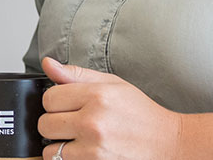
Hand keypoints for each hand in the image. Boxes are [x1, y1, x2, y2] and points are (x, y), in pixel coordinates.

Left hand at [36, 57, 184, 159]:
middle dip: (54, 124)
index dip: (55, 102)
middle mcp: (93, 121)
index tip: (66, 106)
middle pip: (45, 124)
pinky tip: (83, 151)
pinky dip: (68, 158)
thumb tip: (47, 63)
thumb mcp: (112, 84)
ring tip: (78, 140)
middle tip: (72, 124)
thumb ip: (76, 75)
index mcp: (96, 95)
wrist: (167, 142)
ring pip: (49, 148)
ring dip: (60, 145)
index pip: (49, 98)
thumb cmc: (141, 113)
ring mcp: (93, 147)